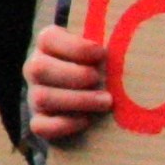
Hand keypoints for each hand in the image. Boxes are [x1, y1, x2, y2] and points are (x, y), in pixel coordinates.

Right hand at [26, 24, 112, 145]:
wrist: (93, 105)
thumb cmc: (103, 70)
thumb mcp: (102, 55)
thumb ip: (109, 48)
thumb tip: (130, 43)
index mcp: (48, 47)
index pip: (47, 39)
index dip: (73, 46)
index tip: (101, 53)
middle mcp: (36, 70)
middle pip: (39, 68)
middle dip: (73, 74)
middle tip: (99, 79)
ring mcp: (34, 97)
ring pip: (41, 97)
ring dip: (77, 99)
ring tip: (106, 101)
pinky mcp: (39, 122)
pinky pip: (40, 126)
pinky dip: (65, 124)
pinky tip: (87, 121)